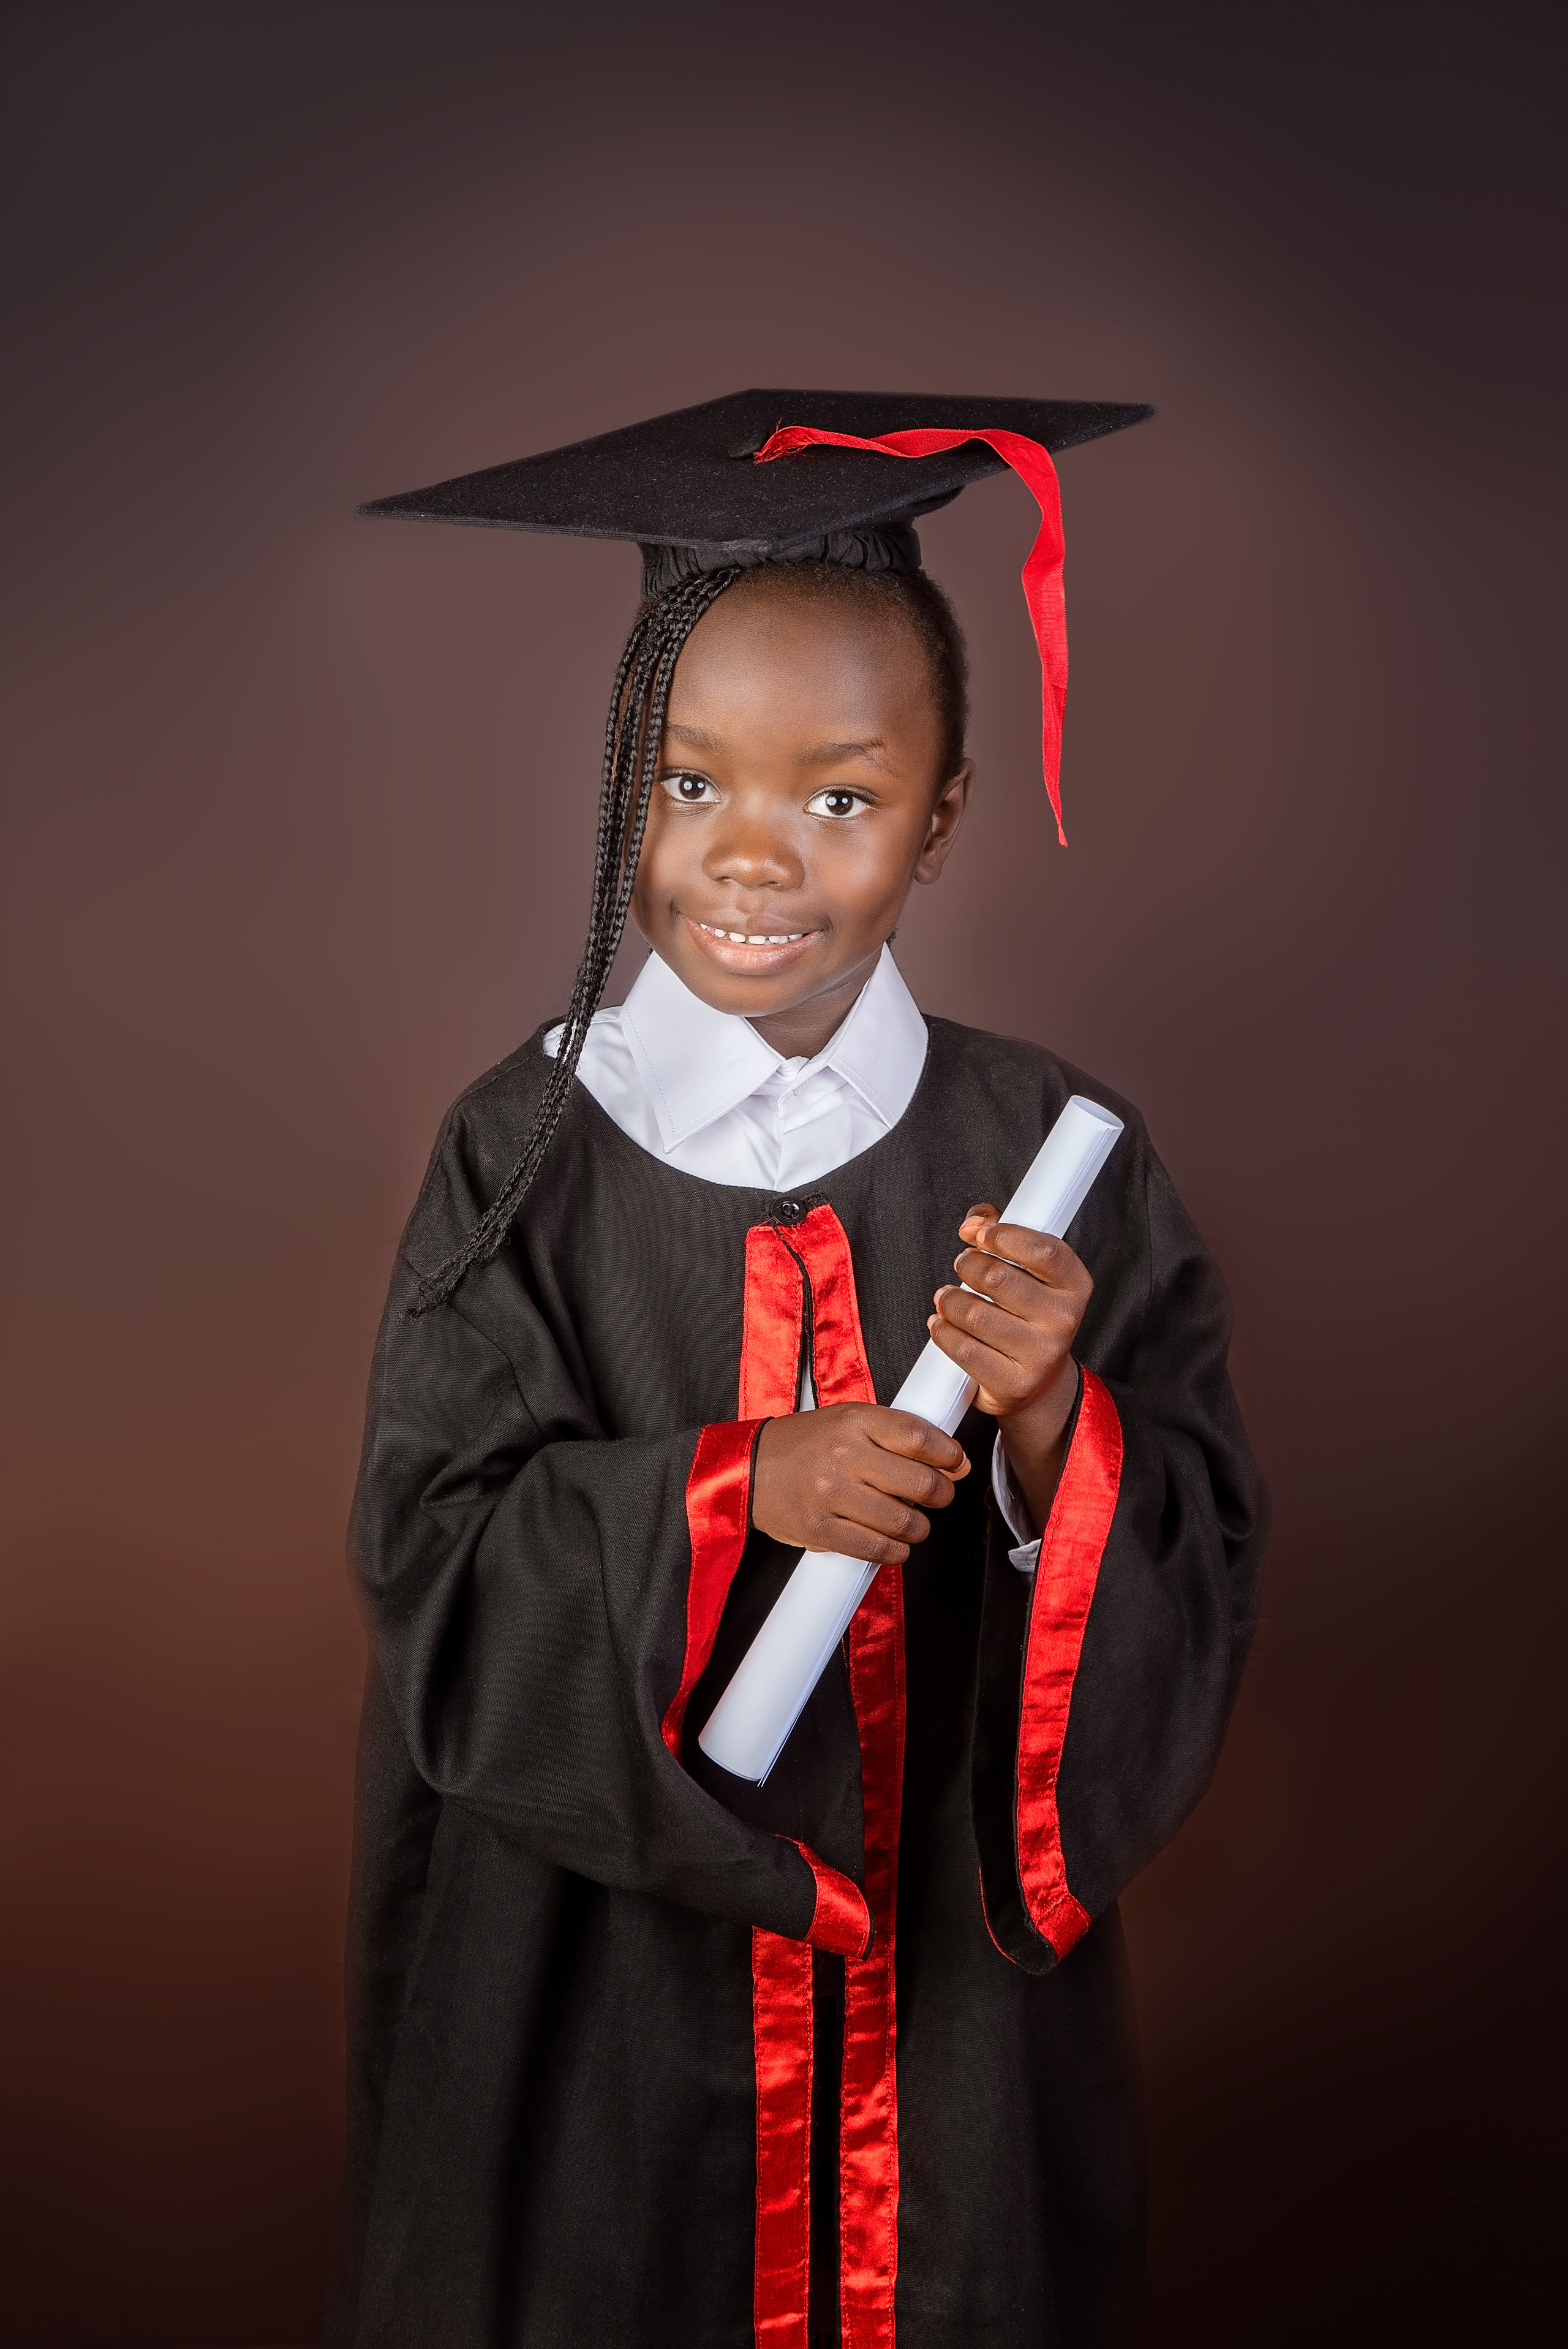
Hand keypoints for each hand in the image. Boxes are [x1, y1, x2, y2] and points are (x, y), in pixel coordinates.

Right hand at [752, 1404, 970, 1567]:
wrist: (750, 1469)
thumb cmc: (805, 1445)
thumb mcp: (849, 1421)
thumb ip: (898, 1436)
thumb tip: (956, 1463)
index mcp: (854, 1421)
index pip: (920, 1437)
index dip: (950, 1455)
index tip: (957, 1463)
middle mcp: (843, 1456)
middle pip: (921, 1483)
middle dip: (941, 1494)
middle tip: (937, 1495)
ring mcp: (830, 1495)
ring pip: (904, 1522)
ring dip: (919, 1527)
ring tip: (911, 1521)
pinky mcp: (820, 1530)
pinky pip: (877, 1549)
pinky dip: (895, 1551)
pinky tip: (892, 1543)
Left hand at [928, 1205, 1093, 1530]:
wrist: (1035, 1380)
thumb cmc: (1026, 1311)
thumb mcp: (1026, 1268)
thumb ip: (1000, 1230)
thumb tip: (973, 1222)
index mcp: (1075, 1285)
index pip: (1043, 1250)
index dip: (1004, 1235)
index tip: (980, 1234)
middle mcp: (1064, 1320)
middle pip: (997, 1278)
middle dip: (967, 1265)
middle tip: (962, 1266)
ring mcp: (1041, 1355)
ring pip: (973, 1313)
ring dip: (948, 1300)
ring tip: (947, 1299)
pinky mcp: (1013, 1383)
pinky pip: (963, 1349)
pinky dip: (942, 1331)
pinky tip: (942, 1325)